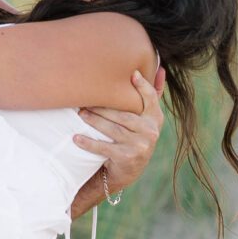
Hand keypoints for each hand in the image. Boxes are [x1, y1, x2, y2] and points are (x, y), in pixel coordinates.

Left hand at [70, 66, 165, 211]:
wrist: (128, 169)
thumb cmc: (134, 135)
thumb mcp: (146, 118)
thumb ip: (151, 95)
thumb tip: (161, 68)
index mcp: (155, 119)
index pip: (150, 99)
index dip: (143, 87)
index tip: (132, 75)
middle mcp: (151, 132)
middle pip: (124, 115)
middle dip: (104, 108)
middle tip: (86, 102)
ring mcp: (140, 146)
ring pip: (113, 129)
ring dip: (95, 121)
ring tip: (81, 114)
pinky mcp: (127, 158)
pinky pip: (104, 147)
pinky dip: (89, 142)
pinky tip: (76, 138)